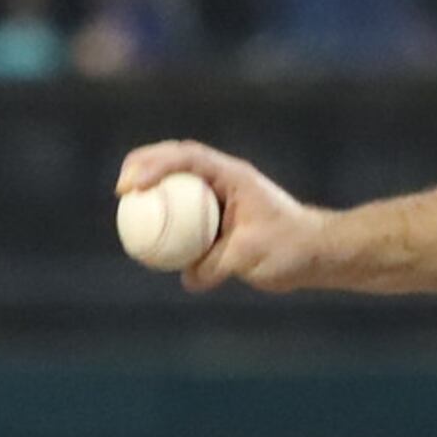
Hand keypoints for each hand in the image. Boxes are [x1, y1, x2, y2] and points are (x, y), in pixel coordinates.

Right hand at [119, 141, 338, 292]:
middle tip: (120, 188)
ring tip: (125, 202)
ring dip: (151, 186)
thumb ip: (217, 264)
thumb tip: (187, 278)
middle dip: (143, 165)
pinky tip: (147, 236)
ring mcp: (221, 196)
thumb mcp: (251, 255)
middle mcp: (224, 180)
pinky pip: (185, 212)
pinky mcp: (219, 218)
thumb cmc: (291, 248)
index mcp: (232, 176)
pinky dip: (165, 217)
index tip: (133, 187)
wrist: (316, 254)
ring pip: (178, 183)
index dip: (155, 166)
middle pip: (175, 160)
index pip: (187, 159)